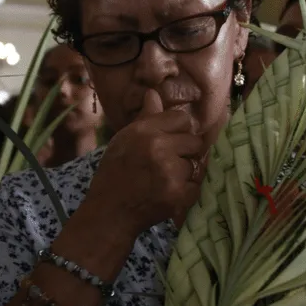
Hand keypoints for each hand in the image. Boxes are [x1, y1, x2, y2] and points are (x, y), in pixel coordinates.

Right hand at [88, 89, 206, 235]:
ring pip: (195, 164)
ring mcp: (170, 172)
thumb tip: (154, 93)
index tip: (170, 142)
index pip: (182, 119)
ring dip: (185, 173)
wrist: (110, 212)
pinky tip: (169, 193)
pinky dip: (186, 191)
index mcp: (144, 131)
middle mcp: (159, 148)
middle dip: (184, 152)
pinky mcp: (179, 195)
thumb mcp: (124, 140)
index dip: (178, 131)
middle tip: (167, 164)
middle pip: (194, 141)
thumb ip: (146, 118)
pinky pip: (196, 185)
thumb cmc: (115, 173)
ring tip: (165, 180)